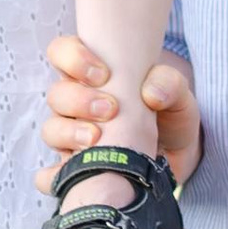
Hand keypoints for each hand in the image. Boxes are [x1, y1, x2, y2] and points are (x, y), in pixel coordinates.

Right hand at [40, 33, 202, 188]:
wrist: (178, 159)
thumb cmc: (171, 118)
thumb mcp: (178, 95)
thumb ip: (169, 83)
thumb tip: (149, 93)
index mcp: (93, 77)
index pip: (61, 53)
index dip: (72, 57)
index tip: (103, 74)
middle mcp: (76, 105)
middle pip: (56, 94)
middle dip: (78, 99)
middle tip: (110, 109)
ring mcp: (72, 138)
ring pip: (51, 130)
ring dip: (69, 132)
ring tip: (96, 138)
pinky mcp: (75, 170)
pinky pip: (49, 175)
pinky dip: (54, 175)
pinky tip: (70, 174)